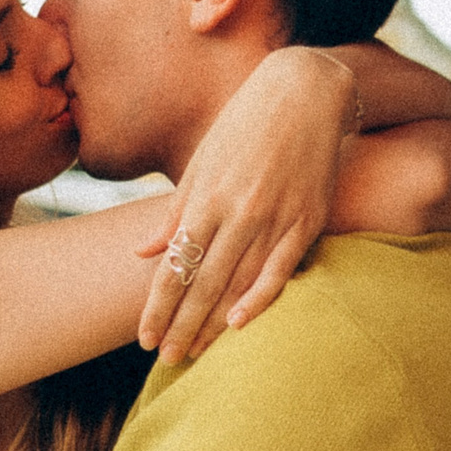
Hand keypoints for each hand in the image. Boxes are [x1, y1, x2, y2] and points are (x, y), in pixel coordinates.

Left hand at [137, 48, 352, 360]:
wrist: (306, 90)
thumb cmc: (245, 123)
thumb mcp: (201, 161)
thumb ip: (175, 212)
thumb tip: (142, 252)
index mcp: (206, 197)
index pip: (175, 266)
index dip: (158, 306)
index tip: (144, 338)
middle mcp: (238, 212)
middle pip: (203, 284)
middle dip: (182, 326)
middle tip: (166, 360)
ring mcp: (275, 217)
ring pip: (239, 283)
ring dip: (214, 323)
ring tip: (195, 353)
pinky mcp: (308, 219)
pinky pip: (281, 269)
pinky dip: (260, 300)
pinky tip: (239, 326)